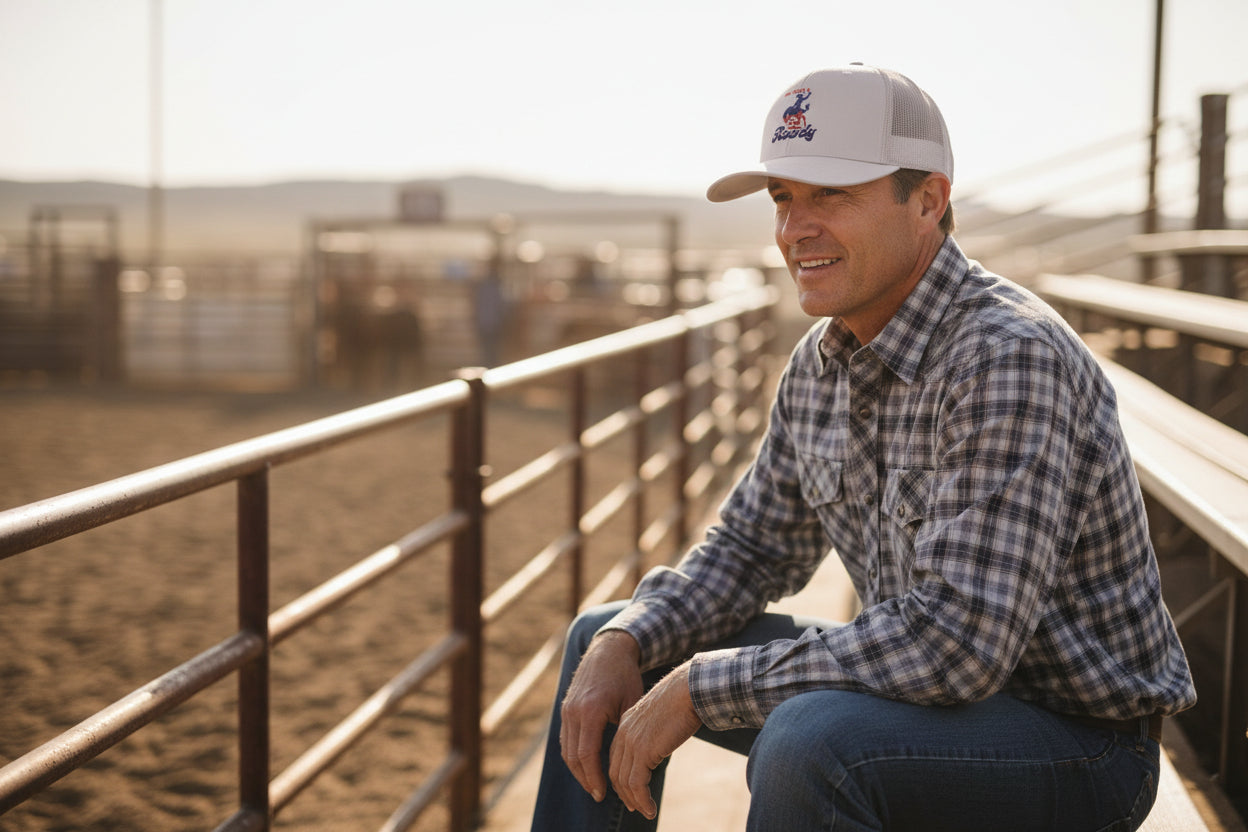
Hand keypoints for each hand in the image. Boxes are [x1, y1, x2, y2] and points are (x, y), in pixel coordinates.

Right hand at [559, 630, 644, 801]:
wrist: (608, 650)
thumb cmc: (625, 676)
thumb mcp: (631, 703)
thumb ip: (626, 731)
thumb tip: (630, 761)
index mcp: (591, 711)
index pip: (587, 754)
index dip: (594, 777)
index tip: (604, 792)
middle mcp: (573, 711)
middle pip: (573, 756)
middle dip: (585, 778)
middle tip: (598, 794)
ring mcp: (566, 709)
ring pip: (566, 749)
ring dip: (577, 769)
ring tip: (592, 784)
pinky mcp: (565, 708)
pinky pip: (565, 738)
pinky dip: (573, 755)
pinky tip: (586, 765)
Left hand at [608, 661, 701, 819]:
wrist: (689, 689)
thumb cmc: (683, 700)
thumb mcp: (662, 717)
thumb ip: (654, 731)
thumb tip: (659, 745)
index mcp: (626, 723)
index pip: (616, 756)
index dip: (620, 776)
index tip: (629, 791)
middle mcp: (624, 733)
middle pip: (615, 771)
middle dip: (623, 793)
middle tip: (635, 807)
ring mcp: (631, 742)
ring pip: (624, 781)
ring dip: (634, 801)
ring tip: (646, 811)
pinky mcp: (643, 751)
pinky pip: (637, 785)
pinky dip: (642, 801)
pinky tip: (650, 809)